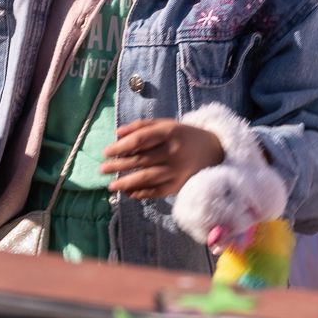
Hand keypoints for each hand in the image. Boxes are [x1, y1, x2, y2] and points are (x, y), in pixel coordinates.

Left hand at [100, 119, 224, 198]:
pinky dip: (141, 193)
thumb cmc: (184, 135)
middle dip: (118, 166)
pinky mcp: (179, 185)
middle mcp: (173, 151)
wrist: (214, 151)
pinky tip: (128, 193)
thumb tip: (117, 134)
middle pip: (141, 160)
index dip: (120, 147)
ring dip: (126, 183)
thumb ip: (141, 127)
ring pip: (147, 178)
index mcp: (169, 132)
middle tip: (102, 169)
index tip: (106, 152)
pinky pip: (157, 191)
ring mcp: (177, 170)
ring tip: (111, 186)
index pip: (140, 140)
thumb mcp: (166, 124)